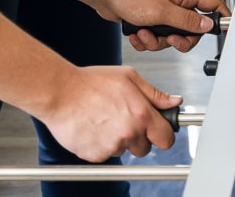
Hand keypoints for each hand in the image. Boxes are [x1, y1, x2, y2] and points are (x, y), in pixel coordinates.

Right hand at [36, 65, 181, 161]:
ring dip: (118, 140)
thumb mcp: (129, 78)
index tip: (158, 132)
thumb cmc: (92, 82)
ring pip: (123, 151)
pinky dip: (101, 145)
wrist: (60, 92)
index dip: (163, 135)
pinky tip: (93, 127)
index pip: (166, 139)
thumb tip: (174, 102)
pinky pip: (105, 155)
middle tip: (123, 120)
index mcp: (141, 115)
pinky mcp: (94, 156)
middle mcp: (128, 133)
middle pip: (145, 148)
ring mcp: (111, 147)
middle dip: (139, 138)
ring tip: (104, 119)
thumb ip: (155, 94)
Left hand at [98, 0, 228, 53]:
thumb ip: (187, 20)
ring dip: (156, 42)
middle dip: (178, 41)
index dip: (221, 18)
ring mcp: (163, 15)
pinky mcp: (150, 23)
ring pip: (171, 39)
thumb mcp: (162, 11)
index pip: (213, 6)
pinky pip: (155, 40)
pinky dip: (144, 42)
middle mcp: (176, 6)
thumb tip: (208, 25)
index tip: (225, 31)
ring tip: (143, 33)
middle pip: (192, 31)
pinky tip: (136, 34)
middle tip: (169, 39)